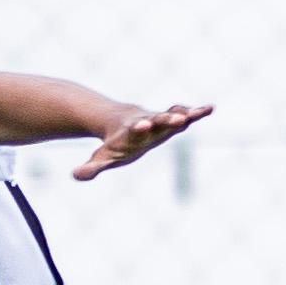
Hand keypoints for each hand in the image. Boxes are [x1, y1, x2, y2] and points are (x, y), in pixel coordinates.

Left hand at [72, 101, 212, 180]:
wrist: (123, 120)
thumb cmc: (115, 144)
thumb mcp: (103, 157)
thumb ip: (92, 167)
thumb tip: (75, 176)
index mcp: (131, 133)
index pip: (134, 130)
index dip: (138, 128)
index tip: (142, 125)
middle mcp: (148, 123)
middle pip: (158, 120)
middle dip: (167, 120)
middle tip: (177, 119)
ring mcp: (161, 120)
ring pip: (174, 114)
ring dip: (187, 114)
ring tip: (203, 111)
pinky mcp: (171, 119)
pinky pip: (185, 114)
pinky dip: (196, 112)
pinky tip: (210, 108)